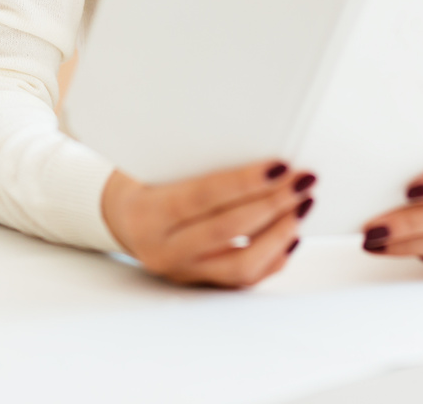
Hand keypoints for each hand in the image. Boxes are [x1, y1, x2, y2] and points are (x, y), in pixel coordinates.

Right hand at [101, 160, 314, 286]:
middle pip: (228, 230)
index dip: (245, 182)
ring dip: (280, 233)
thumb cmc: (144, 182)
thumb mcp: (156, 163)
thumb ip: (196, 158)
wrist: (118, 219)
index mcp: (149, 213)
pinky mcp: (201, 284)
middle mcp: (164, 249)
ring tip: (303, 205)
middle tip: (303, 180)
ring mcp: (184, 271)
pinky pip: (245, 279)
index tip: (281, 166)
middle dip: (273, 204)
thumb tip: (255, 138)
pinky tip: (292, 232)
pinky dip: (274, 255)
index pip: (203, 197)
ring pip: (242, 265)